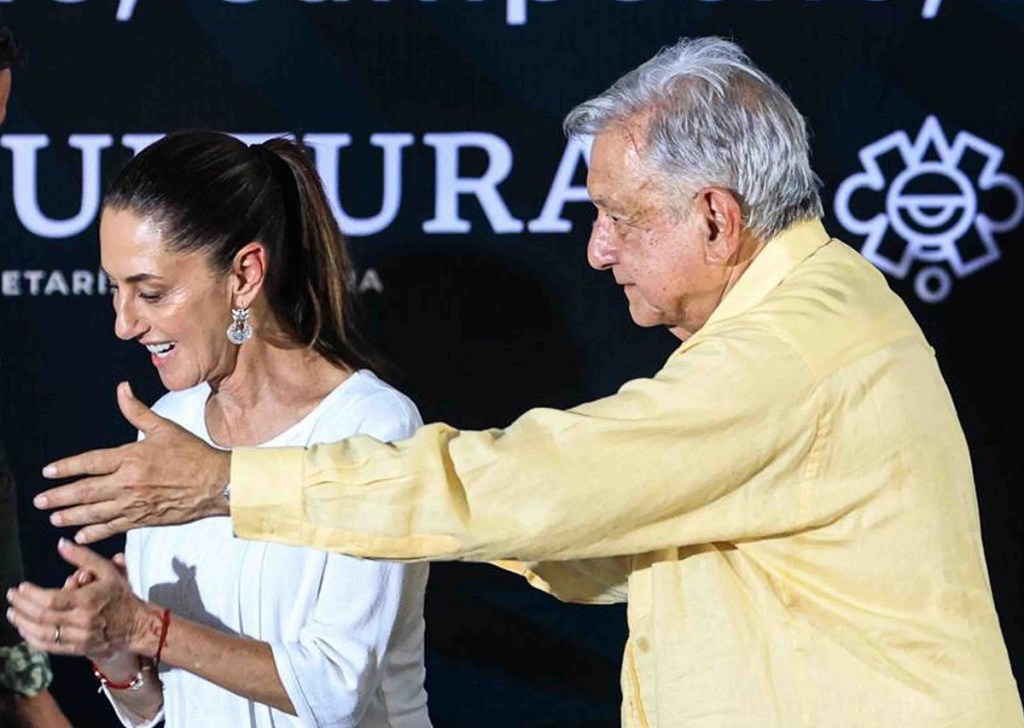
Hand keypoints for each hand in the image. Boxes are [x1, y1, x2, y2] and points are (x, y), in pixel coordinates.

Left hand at [5, 540, 161, 660]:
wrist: (136, 625)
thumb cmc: (121, 596)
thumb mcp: (107, 571)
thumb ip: (83, 557)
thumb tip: (62, 544)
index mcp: (88, 600)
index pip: (51, 599)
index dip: (31, 595)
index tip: (20, 587)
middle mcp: (82, 620)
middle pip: (42, 616)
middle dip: (22, 606)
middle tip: (11, 597)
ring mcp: (79, 637)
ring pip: (42, 633)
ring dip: (23, 623)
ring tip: (12, 613)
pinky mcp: (77, 649)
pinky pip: (49, 646)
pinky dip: (33, 638)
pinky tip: (24, 629)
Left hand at [34, 381, 230, 543]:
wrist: (217, 484)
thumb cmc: (193, 454)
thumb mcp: (164, 428)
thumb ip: (137, 411)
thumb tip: (121, 389)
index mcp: (132, 457)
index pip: (90, 462)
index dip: (66, 467)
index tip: (49, 472)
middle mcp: (129, 482)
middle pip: (85, 491)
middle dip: (59, 497)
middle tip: (40, 501)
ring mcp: (136, 503)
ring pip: (95, 512)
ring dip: (71, 516)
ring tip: (54, 518)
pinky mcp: (145, 519)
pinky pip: (114, 527)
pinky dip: (95, 532)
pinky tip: (81, 533)